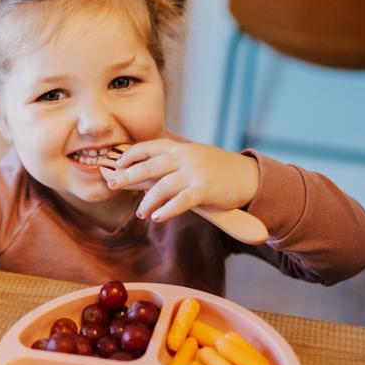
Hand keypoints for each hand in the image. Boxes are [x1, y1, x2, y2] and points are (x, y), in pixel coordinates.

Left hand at [105, 138, 259, 222]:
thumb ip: (172, 164)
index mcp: (181, 149)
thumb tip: (142, 173)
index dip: (132, 154)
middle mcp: (186, 157)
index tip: (117, 163)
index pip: (150, 147)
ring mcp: (196, 172)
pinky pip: (181, 201)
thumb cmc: (218, 170)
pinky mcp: (206, 189)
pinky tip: (157, 218)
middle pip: (150, 166)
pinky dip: (167, 210)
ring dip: (148, 201)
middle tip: (113, 185)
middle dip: (128, 176)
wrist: (250, 177)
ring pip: (162, 186)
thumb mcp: (194, 159)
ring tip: (141, 213)